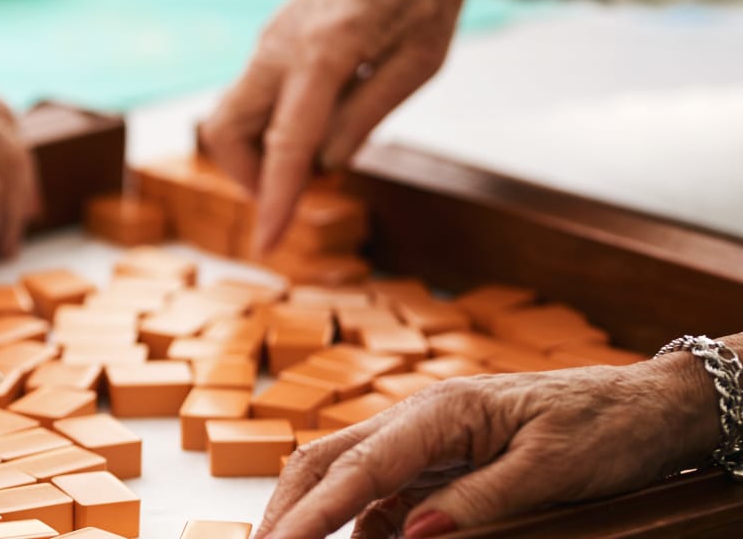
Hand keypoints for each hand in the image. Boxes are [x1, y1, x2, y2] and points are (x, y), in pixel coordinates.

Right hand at [198, 0, 493, 254]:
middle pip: (226, 133)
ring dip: (259, 153)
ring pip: (230, 118)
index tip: (267, 244)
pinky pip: (252, 99)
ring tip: (318, 154)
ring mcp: (267, 44)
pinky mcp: (270, 44)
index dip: (274, 199)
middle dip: (251, 177)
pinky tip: (321, 120)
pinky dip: (272, 127)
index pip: (286, 143)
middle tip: (299, 191)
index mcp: (324, 54)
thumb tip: (326, 165)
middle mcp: (279, 49)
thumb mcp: (420, 60)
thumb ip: (368, 115)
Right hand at [258, 346, 726, 538]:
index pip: (356, 468)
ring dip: (309, 516)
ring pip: (342, 476)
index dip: (310, 513)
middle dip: (285, 509)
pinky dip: (352, 526)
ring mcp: (424, 441)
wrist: (647, 406)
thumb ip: (481, 502)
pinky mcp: (436, 463)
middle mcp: (419, 419)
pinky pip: (378, 496)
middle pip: (325, 461)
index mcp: (443, 411)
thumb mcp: (552, 471)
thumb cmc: (605, 427)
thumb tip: (415, 535)